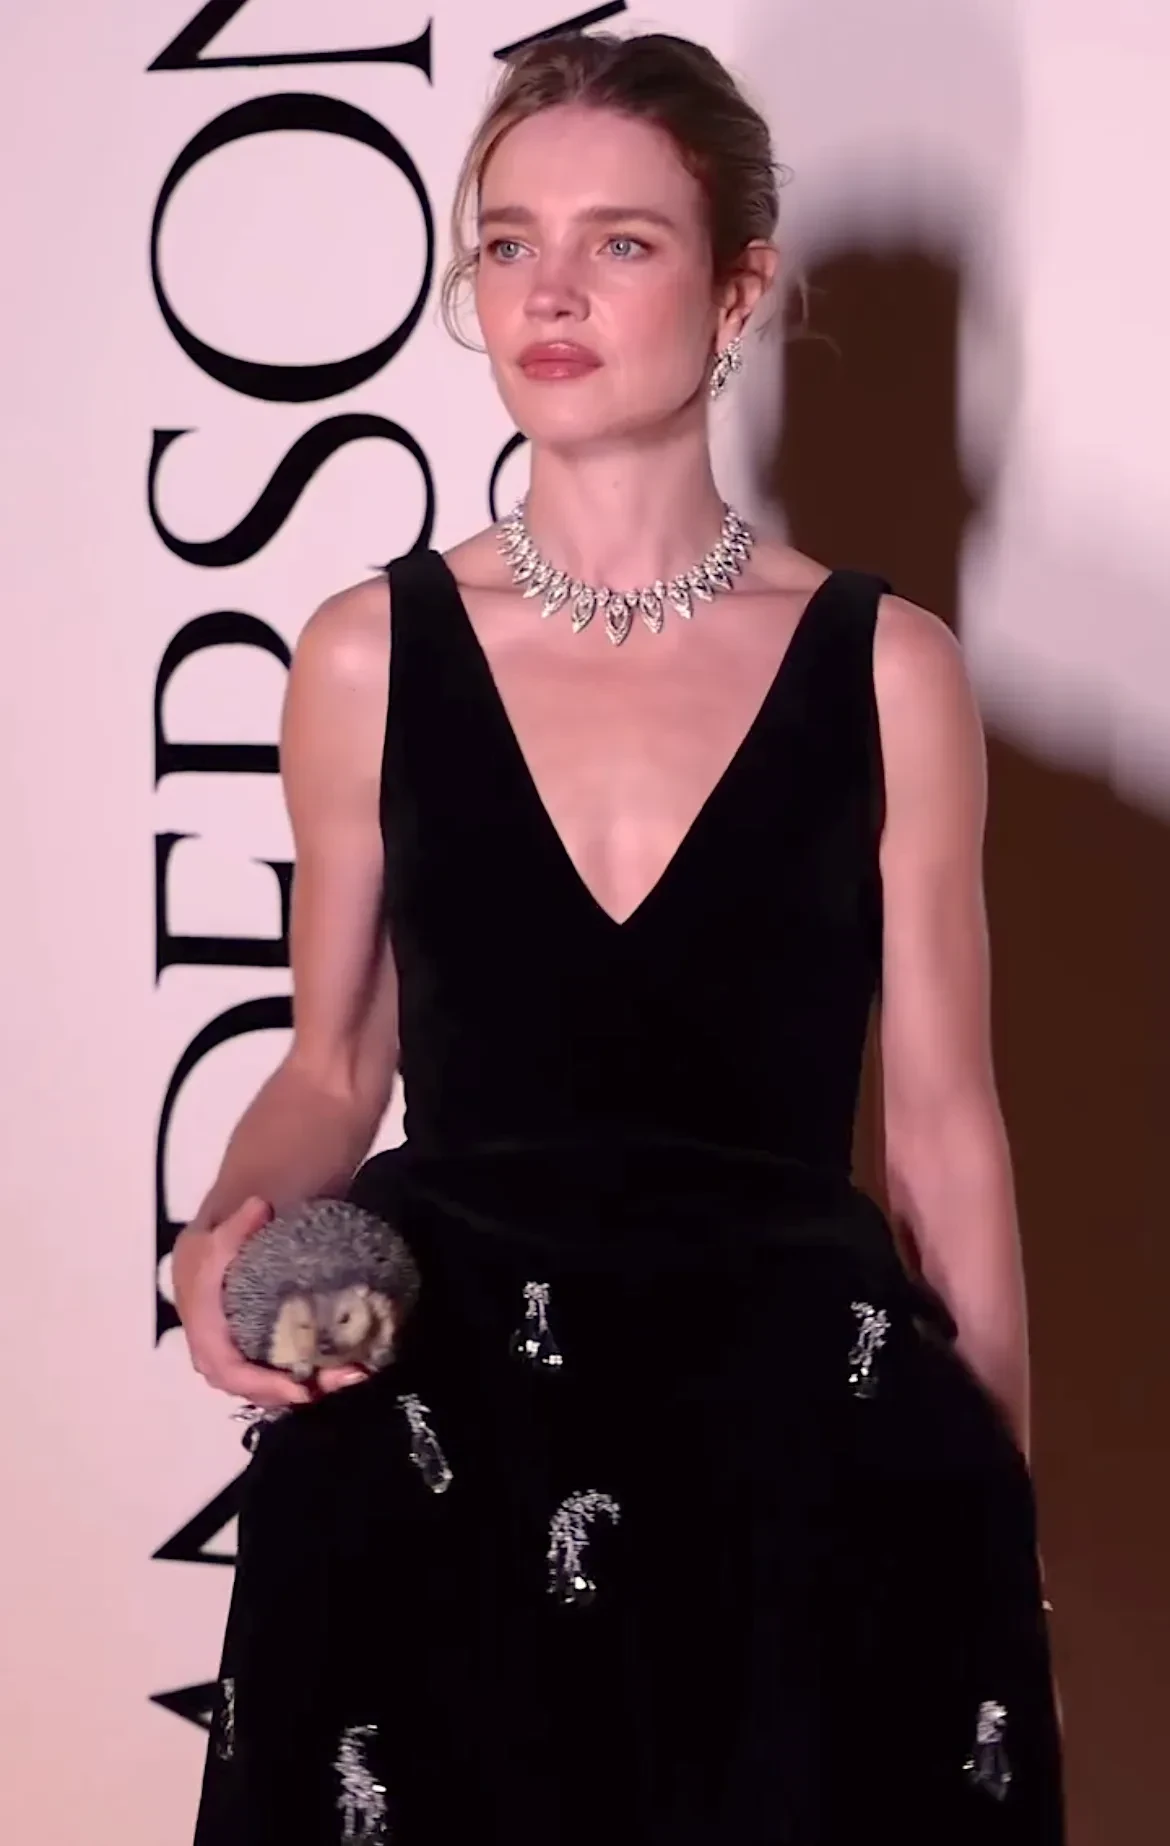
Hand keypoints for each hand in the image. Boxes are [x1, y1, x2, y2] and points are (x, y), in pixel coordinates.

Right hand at [172, 1197, 367, 1407]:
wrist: (218, 1243)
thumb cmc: (217, 1244)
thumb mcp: (221, 1233)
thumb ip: (237, 1224)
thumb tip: (259, 1207)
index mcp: (204, 1328)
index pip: (226, 1369)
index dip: (261, 1384)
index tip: (302, 1389)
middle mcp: (219, 1350)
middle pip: (255, 1386)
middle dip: (296, 1390)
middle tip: (344, 1379)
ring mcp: (240, 1353)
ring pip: (271, 1382)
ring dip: (311, 1384)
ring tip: (354, 1372)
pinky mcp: (259, 1350)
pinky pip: (281, 1371)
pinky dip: (312, 1372)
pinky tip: (347, 1364)